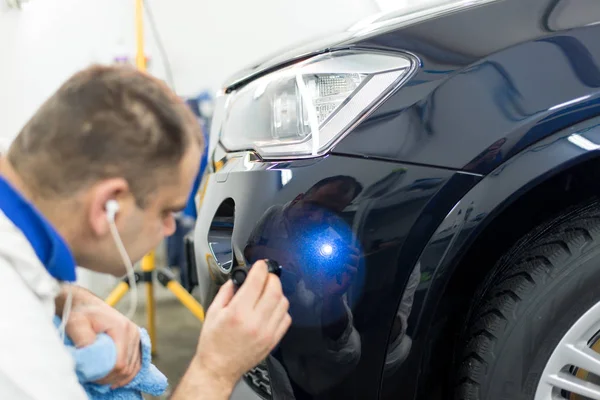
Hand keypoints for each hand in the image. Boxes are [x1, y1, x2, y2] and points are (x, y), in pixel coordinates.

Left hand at [58, 287, 141, 387]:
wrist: (87, 305)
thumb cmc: (81, 314)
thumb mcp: (76, 323)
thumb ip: (83, 338)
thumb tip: (90, 354)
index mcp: (121, 328)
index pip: (120, 363)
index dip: (106, 375)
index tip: (90, 377)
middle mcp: (133, 332)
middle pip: (127, 368)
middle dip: (110, 378)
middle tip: (93, 379)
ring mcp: (136, 337)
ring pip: (133, 368)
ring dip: (117, 377)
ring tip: (101, 378)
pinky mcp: (136, 341)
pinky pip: (137, 364)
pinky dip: (126, 374)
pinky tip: (114, 377)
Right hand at [194, 260, 290, 385]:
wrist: (219, 368)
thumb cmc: (213, 343)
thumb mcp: (213, 312)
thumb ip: (226, 291)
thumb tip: (237, 279)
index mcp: (238, 313)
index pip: (256, 282)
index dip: (260, 268)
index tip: (260, 265)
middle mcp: (255, 322)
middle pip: (274, 290)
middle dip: (271, 277)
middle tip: (265, 277)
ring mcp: (267, 332)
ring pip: (283, 302)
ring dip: (277, 292)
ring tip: (267, 293)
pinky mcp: (273, 340)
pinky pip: (286, 318)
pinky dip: (281, 309)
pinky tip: (271, 308)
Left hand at [324, 246, 359, 296]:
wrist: (327, 290)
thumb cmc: (326, 277)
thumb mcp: (323, 265)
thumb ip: (324, 256)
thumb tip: (323, 247)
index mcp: (344, 259)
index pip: (348, 249)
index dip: (344, 244)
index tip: (337, 241)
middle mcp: (349, 264)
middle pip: (356, 252)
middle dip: (350, 248)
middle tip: (344, 247)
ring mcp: (350, 271)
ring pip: (356, 259)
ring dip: (349, 256)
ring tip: (342, 257)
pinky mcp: (351, 278)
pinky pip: (354, 270)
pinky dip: (348, 266)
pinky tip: (342, 266)